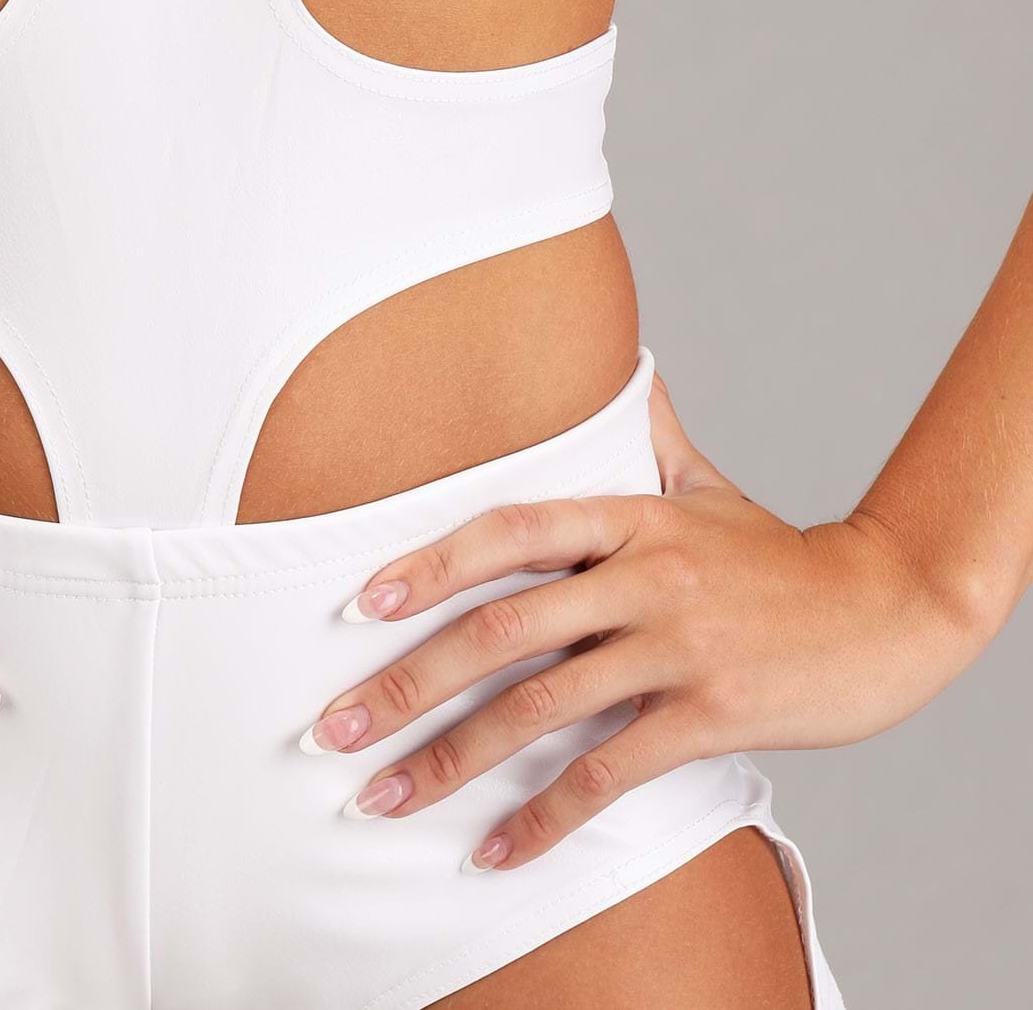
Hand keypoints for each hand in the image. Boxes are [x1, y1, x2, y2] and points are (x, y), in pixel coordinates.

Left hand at [302, 368, 979, 870]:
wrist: (883, 614)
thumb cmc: (779, 554)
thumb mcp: (707, 484)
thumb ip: (650, 434)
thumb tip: (623, 365)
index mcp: (631, 516)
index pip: (509, 531)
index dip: (430, 564)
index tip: (360, 604)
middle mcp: (642, 578)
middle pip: (501, 631)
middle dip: (406, 683)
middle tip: (334, 725)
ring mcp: (673, 650)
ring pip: (538, 709)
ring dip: (450, 759)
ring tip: (382, 795)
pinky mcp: (705, 717)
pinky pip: (605, 775)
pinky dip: (543, 820)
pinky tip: (494, 851)